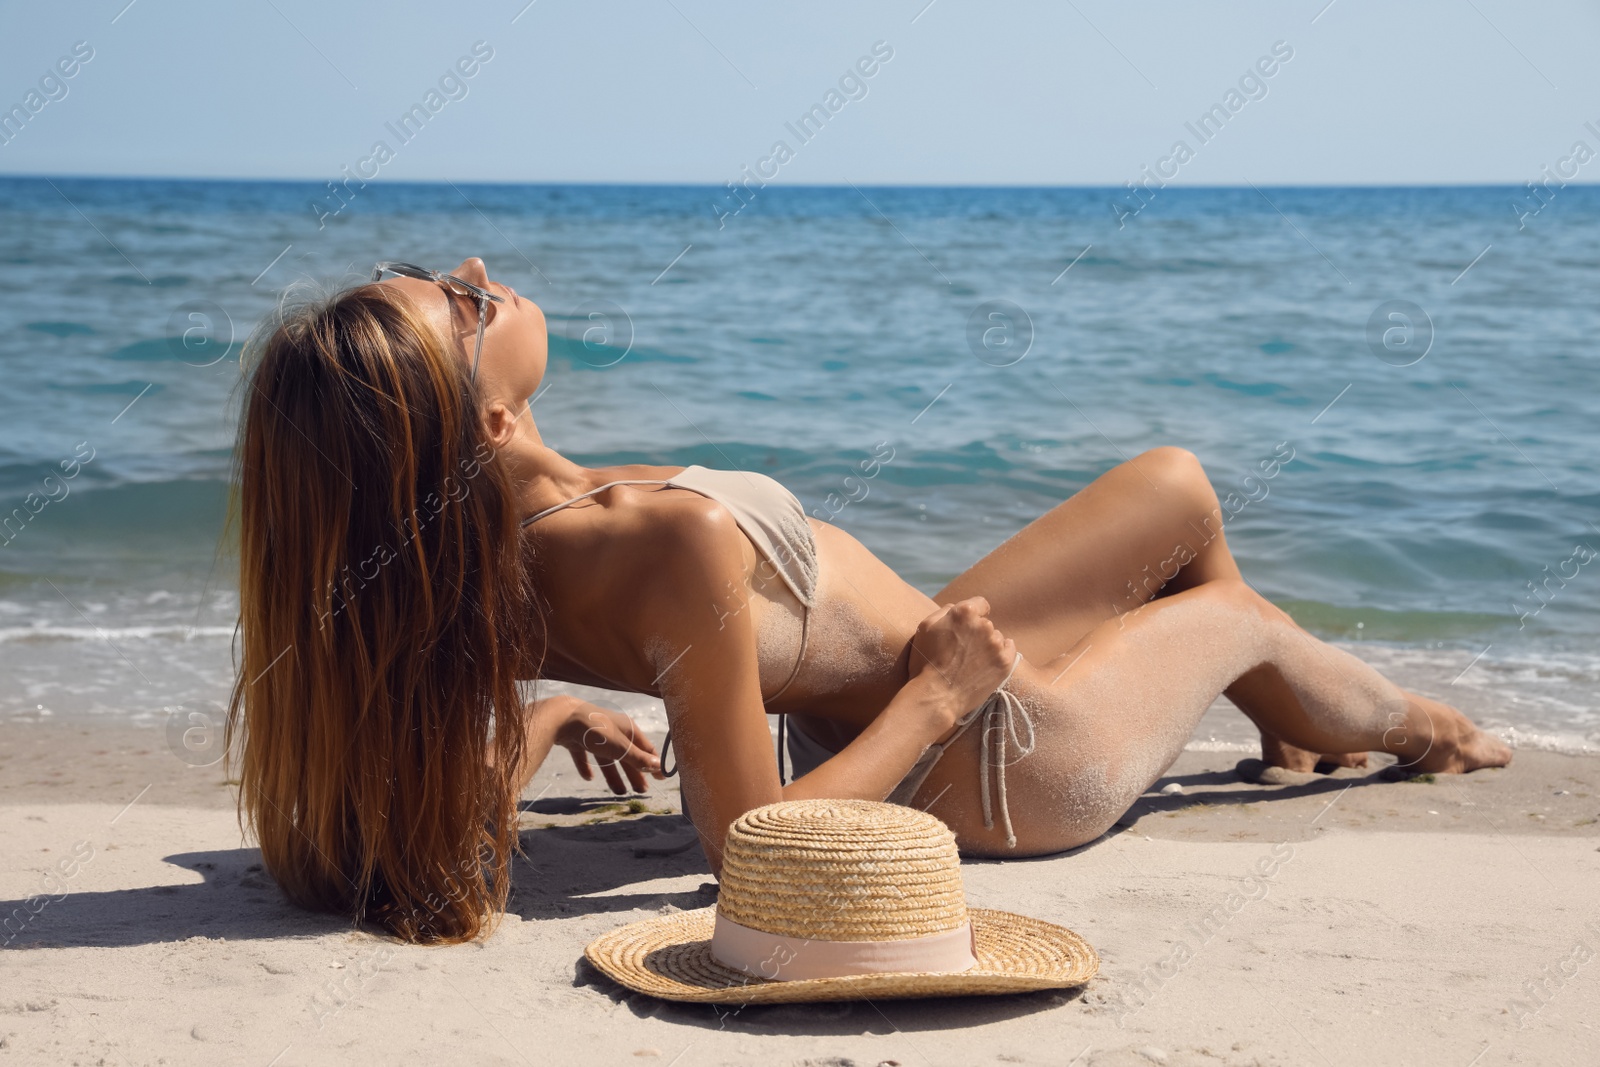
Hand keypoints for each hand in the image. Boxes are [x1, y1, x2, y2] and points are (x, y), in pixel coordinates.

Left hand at [555, 703, 663, 794]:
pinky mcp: (578, 741)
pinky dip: (587, 767)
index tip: (662, 779)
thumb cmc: (596, 730)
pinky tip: (588, 778)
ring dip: (614, 775)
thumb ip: (638, 758)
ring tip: (619, 792)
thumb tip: (658, 766)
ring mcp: (595, 736)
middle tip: (640, 791)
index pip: (646, 749)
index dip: (654, 764)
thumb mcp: (620, 746)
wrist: (562, 718)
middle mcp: (613, 731)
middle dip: (634, 773)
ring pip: (607, 759)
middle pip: (627, 756)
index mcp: (628, 730)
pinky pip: (585, 756)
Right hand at [907, 597, 1017, 726]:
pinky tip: (988, 663)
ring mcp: (996, 644)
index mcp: (964, 613)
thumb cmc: (926, 662)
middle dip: (976, 632)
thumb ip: (944, 611)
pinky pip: (1010, 649)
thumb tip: (957, 607)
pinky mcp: (1005, 662)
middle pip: (986, 623)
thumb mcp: (925, 627)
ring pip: (996, 638)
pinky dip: (1001, 653)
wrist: (936, 696)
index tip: (968, 626)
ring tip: (972, 662)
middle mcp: (984, 625)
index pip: (979, 603)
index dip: (973, 613)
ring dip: (987, 645)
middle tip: (963, 650)